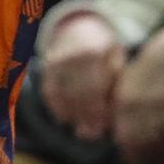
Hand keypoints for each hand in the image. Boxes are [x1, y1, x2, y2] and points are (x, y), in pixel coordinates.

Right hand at [40, 12, 123, 140]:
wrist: (79, 29)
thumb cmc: (105, 51)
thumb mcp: (118, 58)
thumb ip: (117, 82)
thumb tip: (118, 112)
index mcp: (94, 51)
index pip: (94, 86)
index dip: (98, 108)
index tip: (103, 127)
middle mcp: (72, 54)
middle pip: (77, 91)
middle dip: (84, 115)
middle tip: (91, 135)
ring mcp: (56, 60)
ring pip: (61, 93)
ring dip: (70, 114)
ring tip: (80, 131)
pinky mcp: (46, 67)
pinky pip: (48, 90)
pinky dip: (56, 106)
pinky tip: (65, 119)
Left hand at [113, 21, 163, 163]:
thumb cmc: (156, 71)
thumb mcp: (136, 86)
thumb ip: (129, 110)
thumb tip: (120, 139)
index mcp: (122, 92)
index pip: (122, 127)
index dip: (129, 149)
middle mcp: (134, 92)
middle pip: (137, 130)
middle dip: (145, 153)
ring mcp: (153, 90)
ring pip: (154, 127)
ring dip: (162, 148)